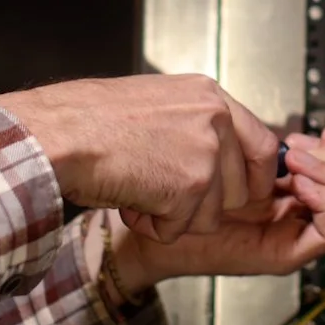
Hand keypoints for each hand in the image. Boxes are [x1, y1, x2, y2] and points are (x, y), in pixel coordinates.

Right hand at [0, 74, 280, 243]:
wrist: (60, 134)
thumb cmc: (88, 121)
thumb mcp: (156, 107)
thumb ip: (194, 127)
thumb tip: (219, 158)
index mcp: (209, 95)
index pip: (263, 144)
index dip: (255, 178)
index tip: (246, 194)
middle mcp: (216, 118)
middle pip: (241, 189)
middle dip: (204, 204)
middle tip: (160, 191)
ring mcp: (207, 151)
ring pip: (212, 215)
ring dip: (174, 216)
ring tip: (137, 189)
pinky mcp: (191, 184)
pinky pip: (181, 229)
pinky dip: (152, 226)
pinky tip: (128, 200)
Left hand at [108, 127, 324, 291]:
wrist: (153, 223)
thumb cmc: (181, 189)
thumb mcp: (233, 156)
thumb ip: (266, 148)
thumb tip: (299, 137)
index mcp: (291, 190)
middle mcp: (298, 215)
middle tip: (303, 148)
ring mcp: (294, 236)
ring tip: (298, 164)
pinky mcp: (286, 254)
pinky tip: (299, 186)